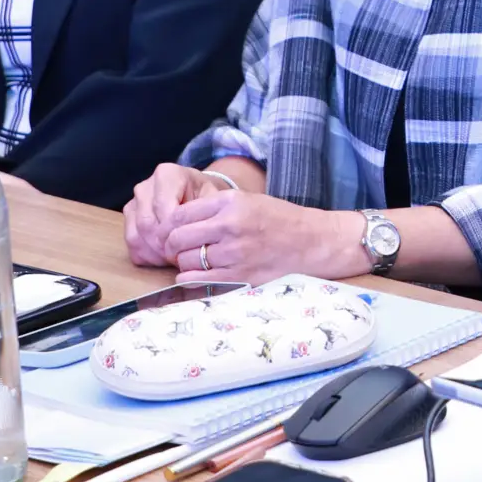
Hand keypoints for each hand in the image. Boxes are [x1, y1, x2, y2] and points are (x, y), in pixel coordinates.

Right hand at [125, 163, 223, 265]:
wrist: (196, 193)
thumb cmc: (206, 196)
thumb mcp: (213, 199)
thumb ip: (206, 215)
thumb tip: (197, 240)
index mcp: (167, 175)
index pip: (163, 208)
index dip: (174, 232)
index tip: (189, 246)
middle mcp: (145, 186)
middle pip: (146, 224)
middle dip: (163, 246)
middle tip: (181, 258)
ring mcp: (134, 202)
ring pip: (135, 235)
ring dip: (154, 254)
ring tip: (173, 259)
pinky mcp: (128, 218)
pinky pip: (130, 243)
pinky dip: (145, 255)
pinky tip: (163, 259)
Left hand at [159, 188, 368, 284]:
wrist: (311, 241)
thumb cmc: (278, 220)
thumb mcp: (247, 201)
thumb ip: (213, 208)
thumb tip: (175, 223)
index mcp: (230, 202)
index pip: (180, 214)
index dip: (169, 226)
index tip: (171, 233)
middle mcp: (230, 226)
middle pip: (178, 239)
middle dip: (171, 246)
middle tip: (176, 250)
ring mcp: (235, 253)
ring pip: (186, 261)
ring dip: (183, 263)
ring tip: (194, 261)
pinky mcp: (239, 276)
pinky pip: (198, 280)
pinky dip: (190, 279)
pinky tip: (197, 275)